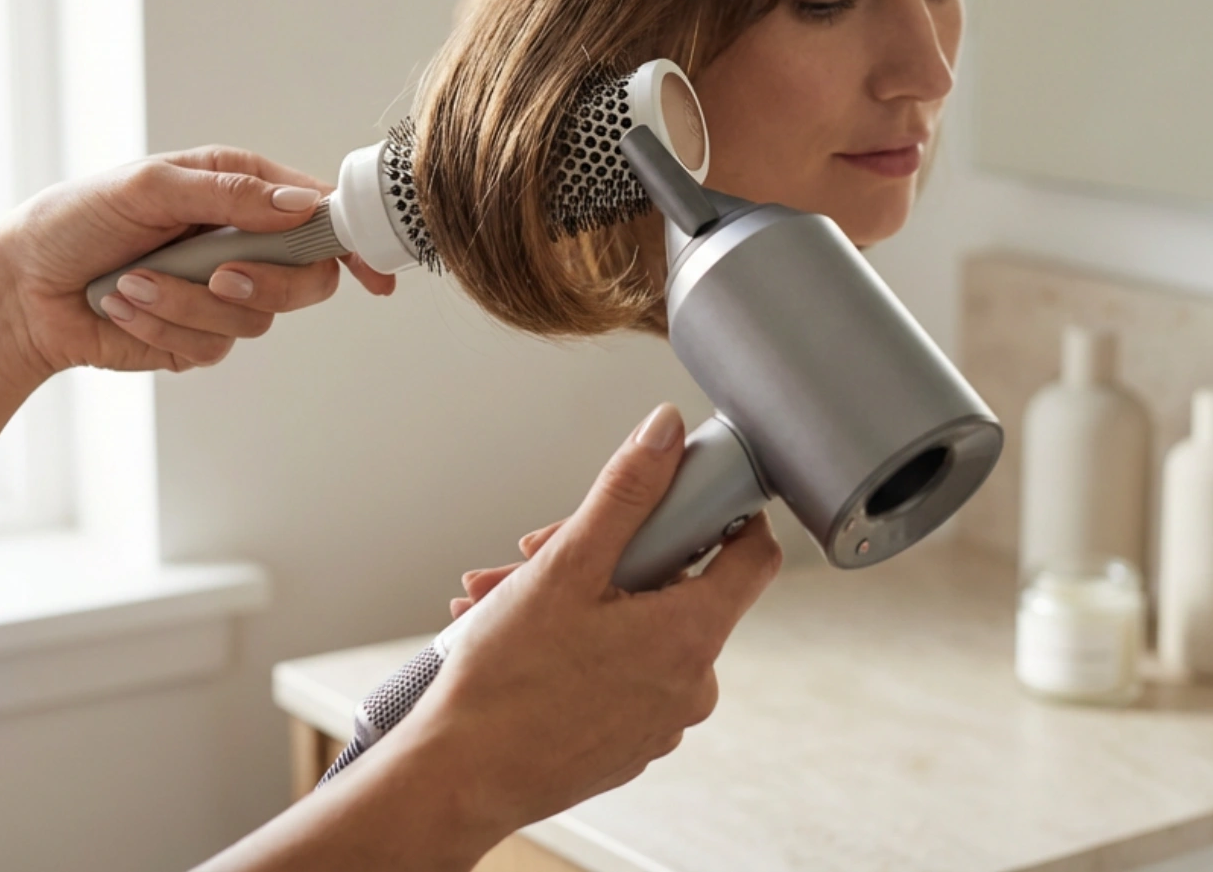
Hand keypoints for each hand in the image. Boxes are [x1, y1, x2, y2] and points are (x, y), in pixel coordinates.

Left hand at [0, 146, 395, 376]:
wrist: (20, 289)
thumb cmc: (75, 220)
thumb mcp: (149, 187)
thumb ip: (228, 194)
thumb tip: (300, 206)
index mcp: (241, 190)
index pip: (320, 213)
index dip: (353, 240)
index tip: (371, 272)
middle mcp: (243, 241)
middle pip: (309, 277)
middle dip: (267, 281)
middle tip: (220, 274)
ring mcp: (223, 293)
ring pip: (257, 317)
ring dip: (186, 304)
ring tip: (132, 284)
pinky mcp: (198, 338)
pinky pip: (212, 346)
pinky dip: (163, 328)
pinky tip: (123, 306)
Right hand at [391, 404, 782, 834]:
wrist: (458, 780)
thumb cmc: (506, 683)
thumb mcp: (566, 567)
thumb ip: (626, 493)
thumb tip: (666, 432)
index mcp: (692, 637)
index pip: (755, 554)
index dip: (725, 509)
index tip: (684, 492)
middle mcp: (692, 685)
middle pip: (675, 587)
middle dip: (605, 555)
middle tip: (534, 550)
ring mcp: (661, 720)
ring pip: (636, 627)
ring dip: (576, 598)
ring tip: (499, 596)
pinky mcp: (628, 742)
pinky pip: (619, 671)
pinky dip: (577, 644)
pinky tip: (517, 636)